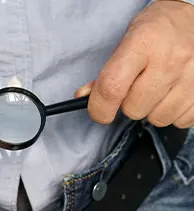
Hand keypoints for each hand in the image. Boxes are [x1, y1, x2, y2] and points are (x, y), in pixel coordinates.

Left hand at [75, 0, 193, 127]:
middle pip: (133, 109)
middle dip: (129, 104)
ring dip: (152, 109)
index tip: (99, 111)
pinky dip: (173, 112)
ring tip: (158, 88)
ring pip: (157, 119)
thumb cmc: (158, 31)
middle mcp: (170, 61)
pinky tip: (173, 93)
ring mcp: (192, 78)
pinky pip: (180, 122)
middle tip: (138, 87)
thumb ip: (106, 73)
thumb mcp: (127, 42)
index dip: (99, 108)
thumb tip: (84, 97)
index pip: (112, 88)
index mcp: (143, 44)